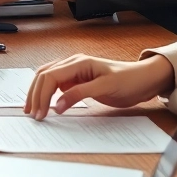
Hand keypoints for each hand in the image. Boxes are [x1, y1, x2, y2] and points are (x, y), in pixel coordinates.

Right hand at [25, 54, 175, 119]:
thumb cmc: (129, 79)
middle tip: (32, 113)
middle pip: (44, 76)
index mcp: (78, 62)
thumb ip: (79, 94)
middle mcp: (73, 64)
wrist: (144, 80)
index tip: (40, 113)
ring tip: (32, 108)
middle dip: (35, 94)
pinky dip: (47, 92)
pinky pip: (56, 83)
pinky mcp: (77, 79)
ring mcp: (74, 71)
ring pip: (46, 78)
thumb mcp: (106, 87)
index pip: (50, 77)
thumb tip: (57, 105)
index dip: (42, 95)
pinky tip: (45, 102)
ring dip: (37, 92)